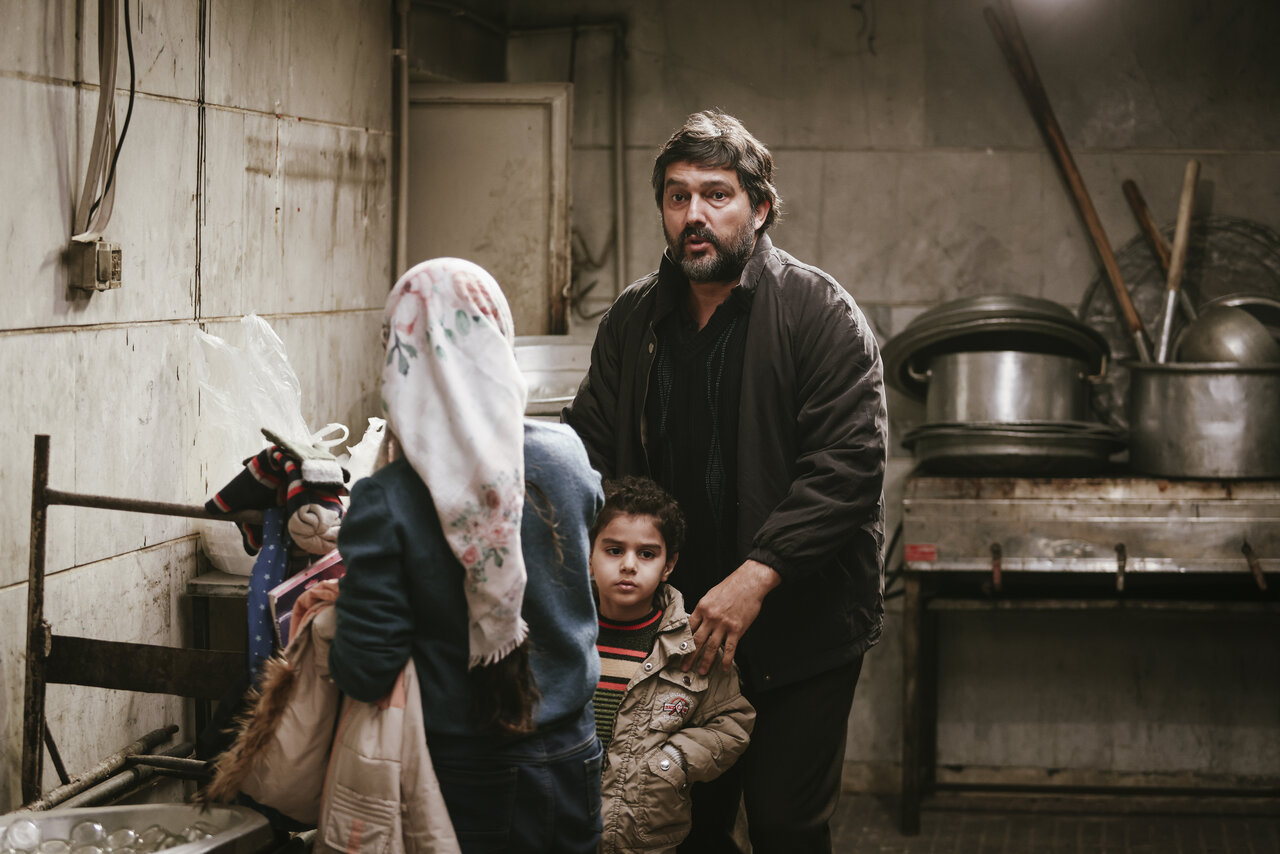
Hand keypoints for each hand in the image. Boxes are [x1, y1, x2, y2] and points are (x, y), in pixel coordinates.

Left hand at [684, 559, 780, 674]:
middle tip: (684, 667)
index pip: (689, 628)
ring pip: (712, 647)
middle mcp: (710, 617)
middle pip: (697, 640)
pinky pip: (730, 648)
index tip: (679, 650)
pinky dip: (727, 660)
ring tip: (702, 672)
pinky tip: (725, 668)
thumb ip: (704, 609)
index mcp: (702, 607)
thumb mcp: (711, 594)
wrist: (749, 582)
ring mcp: (723, 624)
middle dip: (690, 656)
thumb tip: (698, 621)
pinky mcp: (737, 629)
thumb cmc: (732, 586)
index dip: (684, 640)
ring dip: (706, 661)